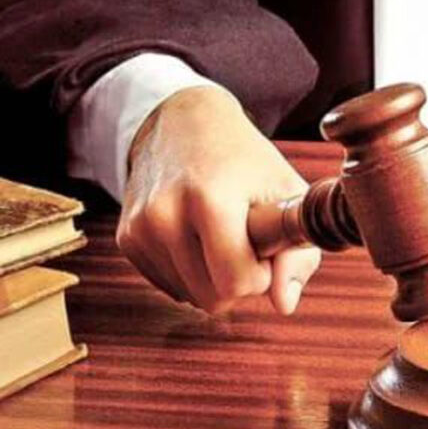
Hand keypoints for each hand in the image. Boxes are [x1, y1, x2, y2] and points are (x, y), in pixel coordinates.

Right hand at [116, 85, 320, 314]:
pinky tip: (196, 238)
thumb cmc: (247, 163)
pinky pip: (170, 286)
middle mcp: (165, 215)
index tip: (263, 246)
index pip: (237, 283)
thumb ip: (299, 255)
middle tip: (243, 239)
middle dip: (238, 280)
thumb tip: (284, 305)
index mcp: (209, 200)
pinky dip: (190, 272)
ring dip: (213, 277)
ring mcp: (140, 228)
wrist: (185, 123)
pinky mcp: (127, 238)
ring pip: (190, 297)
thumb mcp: (287, 196)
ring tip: (219, 233)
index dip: (261, 274)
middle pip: (212, 298)